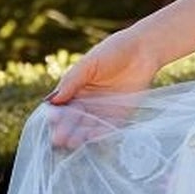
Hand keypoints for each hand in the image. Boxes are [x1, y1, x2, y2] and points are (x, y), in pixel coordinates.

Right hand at [46, 28, 160, 148]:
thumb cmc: (113, 51)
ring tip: (74, 143)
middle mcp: (87, 103)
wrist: (144, 50)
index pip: (61, 106)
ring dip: (80, 136)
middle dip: (65, 130)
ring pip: (88, 127)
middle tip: (59, 139)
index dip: (56, 114)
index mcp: (75, 89)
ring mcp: (102, 111)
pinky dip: (100, 135)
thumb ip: (71, 82)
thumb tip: (50, 100)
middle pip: (73, 120)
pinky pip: (108, 128)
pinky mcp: (120, 116)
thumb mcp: (88, 64)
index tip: (52, 120)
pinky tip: (93, 139)